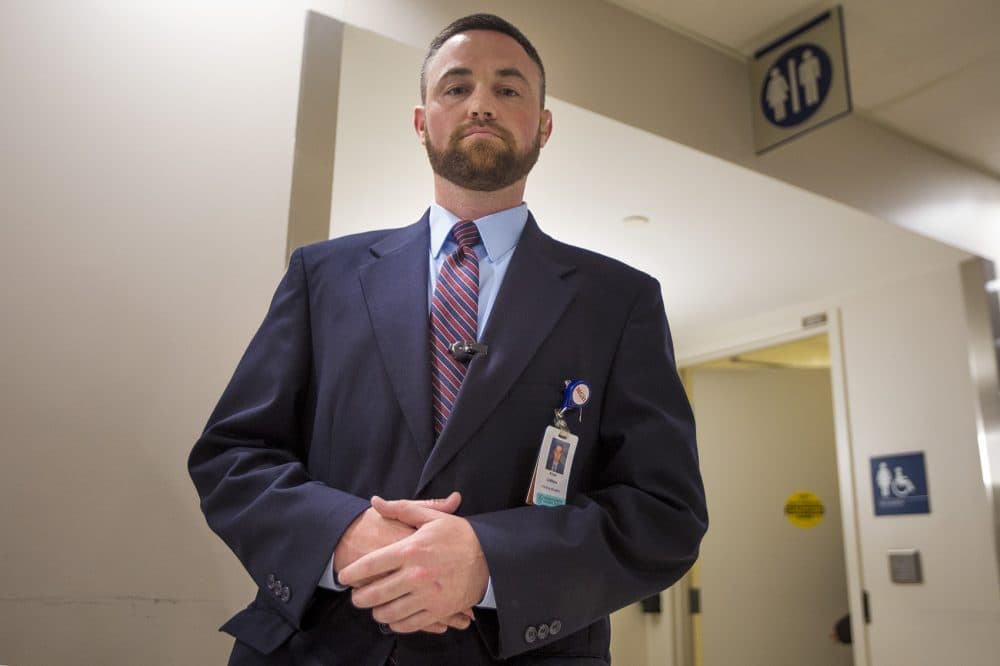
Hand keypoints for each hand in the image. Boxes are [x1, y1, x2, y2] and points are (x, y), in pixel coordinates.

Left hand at [339, 492, 488, 633]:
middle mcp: (415, 575)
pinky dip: (396, 623)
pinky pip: (409, 623)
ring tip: (373, 607)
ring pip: (388, 612)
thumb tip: (375, 501)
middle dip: (359, 598)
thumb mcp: (430, 518)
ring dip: (376, 612)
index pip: (369, 566)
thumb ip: (400, 509)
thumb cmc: (459, 535)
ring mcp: (427, 595)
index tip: (344, 577)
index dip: (351, 574)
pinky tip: (393, 616)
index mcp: (410, 550)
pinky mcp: (438, 611)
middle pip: (374, 594)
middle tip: (355, 596)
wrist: (490, 557)